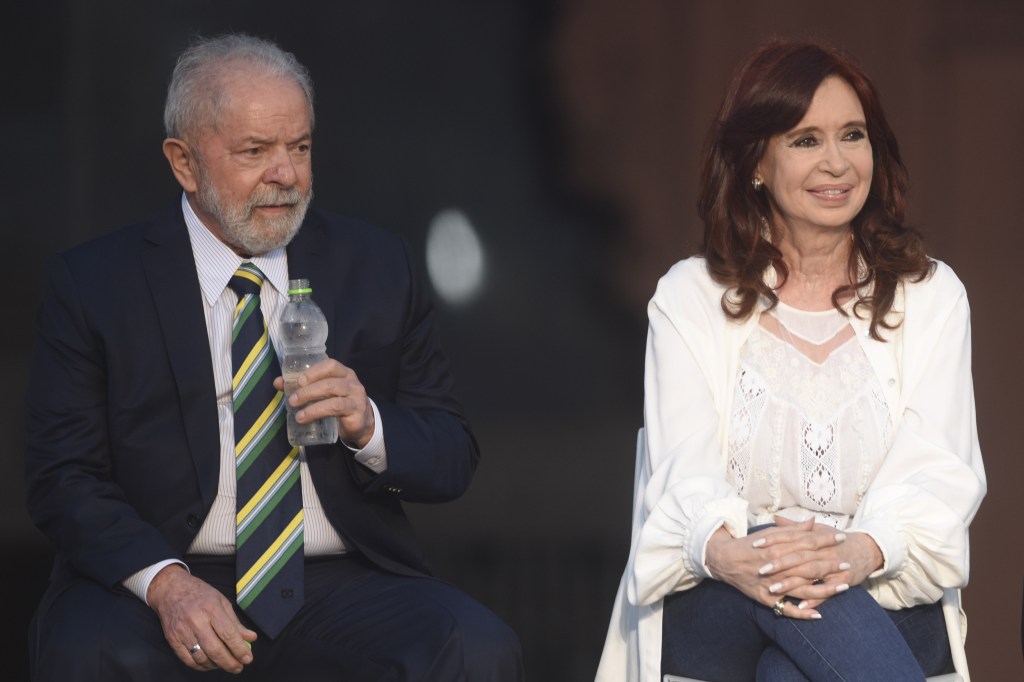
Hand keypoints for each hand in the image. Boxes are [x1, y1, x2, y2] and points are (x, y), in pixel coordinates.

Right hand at [146, 564, 255, 672]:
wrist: (171, 590)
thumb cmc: (200, 594)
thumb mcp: (222, 601)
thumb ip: (235, 622)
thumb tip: (250, 638)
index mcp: (211, 608)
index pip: (228, 634)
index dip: (239, 649)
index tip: (248, 658)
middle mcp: (196, 621)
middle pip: (215, 649)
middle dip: (229, 663)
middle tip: (238, 668)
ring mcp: (182, 631)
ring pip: (201, 657)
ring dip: (216, 665)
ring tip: (225, 664)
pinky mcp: (172, 640)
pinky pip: (188, 660)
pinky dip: (201, 666)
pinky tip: (210, 664)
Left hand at [275, 358, 374, 447]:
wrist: (361, 423)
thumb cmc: (339, 404)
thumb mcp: (323, 393)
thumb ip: (303, 387)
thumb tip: (278, 382)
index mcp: (344, 373)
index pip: (330, 365)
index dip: (314, 371)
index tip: (298, 381)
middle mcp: (352, 382)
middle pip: (330, 381)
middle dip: (308, 390)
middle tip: (292, 400)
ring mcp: (356, 397)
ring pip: (333, 395)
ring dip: (312, 403)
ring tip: (298, 413)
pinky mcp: (356, 412)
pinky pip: (337, 409)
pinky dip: (319, 412)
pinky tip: (307, 418)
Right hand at [705, 518, 848, 619]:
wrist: (724, 560)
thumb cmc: (749, 546)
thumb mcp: (769, 534)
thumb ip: (793, 530)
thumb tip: (813, 522)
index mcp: (777, 547)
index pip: (806, 543)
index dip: (825, 540)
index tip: (841, 538)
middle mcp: (776, 566)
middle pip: (807, 565)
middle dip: (829, 564)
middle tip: (847, 563)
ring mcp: (772, 584)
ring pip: (802, 588)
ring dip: (824, 589)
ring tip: (843, 587)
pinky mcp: (767, 599)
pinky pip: (787, 608)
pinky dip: (802, 613)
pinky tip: (819, 615)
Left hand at [764, 516, 882, 611]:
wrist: (866, 550)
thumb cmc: (837, 540)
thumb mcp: (818, 530)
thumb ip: (795, 527)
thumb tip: (776, 518)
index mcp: (814, 538)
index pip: (791, 538)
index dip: (773, 541)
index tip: (756, 544)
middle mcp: (823, 551)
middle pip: (798, 557)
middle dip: (779, 564)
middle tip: (760, 569)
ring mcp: (833, 567)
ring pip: (809, 575)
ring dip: (791, 583)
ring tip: (772, 589)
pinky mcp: (842, 581)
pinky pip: (826, 592)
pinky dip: (814, 599)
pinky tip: (800, 607)